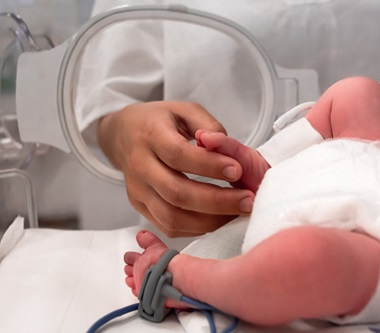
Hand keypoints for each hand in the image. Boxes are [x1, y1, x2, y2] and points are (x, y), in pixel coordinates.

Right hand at [98, 101, 254, 236]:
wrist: (123, 134)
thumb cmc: (161, 121)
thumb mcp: (185, 110)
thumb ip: (208, 126)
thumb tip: (225, 148)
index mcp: (150, 135)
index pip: (178, 155)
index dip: (209, 165)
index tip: (238, 170)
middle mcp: (139, 165)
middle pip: (176, 192)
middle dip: (217, 201)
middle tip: (248, 201)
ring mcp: (137, 190)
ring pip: (171, 217)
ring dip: (209, 220)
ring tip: (237, 214)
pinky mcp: (139, 206)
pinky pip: (168, 227)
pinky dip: (197, 228)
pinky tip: (219, 219)